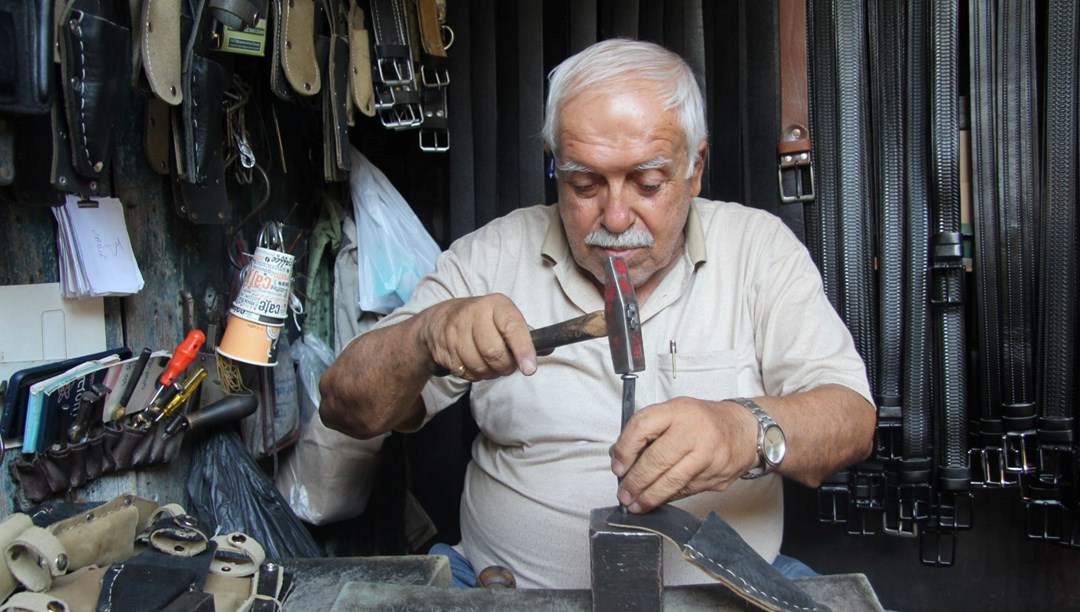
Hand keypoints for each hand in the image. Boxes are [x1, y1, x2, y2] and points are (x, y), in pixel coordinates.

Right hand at [420, 294, 537, 379]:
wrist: (439, 320)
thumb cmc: (482, 320)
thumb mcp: (503, 317)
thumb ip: (524, 334)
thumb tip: (548, 348)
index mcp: (495, 305)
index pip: (512, 327)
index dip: (523, 349)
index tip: (530, 368)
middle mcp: (474, 313)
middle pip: (495, 352)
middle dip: (505, 366)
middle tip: (507, 365)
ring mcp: (455, 331)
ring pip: (479, 366)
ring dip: (490, 373)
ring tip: (489, 363)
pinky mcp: (443, 348)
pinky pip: (465, 372)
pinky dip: (475, 375)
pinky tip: (474, 363)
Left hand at [609, 397, 759, 512]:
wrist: (745, 430)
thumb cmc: (703, 420)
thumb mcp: (674, 412)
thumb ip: (647, 430)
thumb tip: (620, 457)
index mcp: (679, 411)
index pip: (643, 426)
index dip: (625, 449)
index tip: (618, 467)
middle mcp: (694, 432)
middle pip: (657, 459)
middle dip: (636, 481)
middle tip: (624, 494)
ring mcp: (708, 456)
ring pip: (672, 481)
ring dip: (650, 497)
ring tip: (636, 505)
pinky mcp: (716, 476)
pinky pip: (686, 491)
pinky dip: (669, 497)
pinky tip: (658, 500)